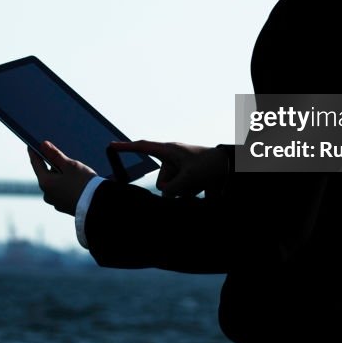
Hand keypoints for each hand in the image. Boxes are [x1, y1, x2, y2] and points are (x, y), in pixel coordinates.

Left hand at [28, 140, 95, 215]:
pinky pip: (62, 192)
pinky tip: (77, 182)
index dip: (34, 152)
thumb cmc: (84, 184)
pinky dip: (66, 185)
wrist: (99, 205)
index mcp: (45, 183)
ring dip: (61, 176)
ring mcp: (56, 202)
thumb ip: (55, 155)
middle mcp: (47, 194)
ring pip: (55, 184)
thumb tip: (44, 145)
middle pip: (47, 174)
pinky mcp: (65, 207)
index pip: (36, 164)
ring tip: (73, 170)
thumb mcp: (70, 165)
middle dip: (52, 165)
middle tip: (60, 157)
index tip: (31, 145)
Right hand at [109, 140, 227, 197]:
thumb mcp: (189, 178)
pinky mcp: (187, 181)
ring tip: (201, 184)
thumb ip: (172, 191)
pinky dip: (190, 195)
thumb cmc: (210, 165)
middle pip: (162, 182)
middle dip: (175, 188)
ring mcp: (180, 172)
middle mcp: (173, 161)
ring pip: (172, 192)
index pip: (143, 148)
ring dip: (185, 193)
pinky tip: (203, 189)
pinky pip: (180, 195)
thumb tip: (165, 197)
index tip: (110, 146)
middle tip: (192, 181)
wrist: (231, 168)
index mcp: (170, 151)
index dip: (126, 148)